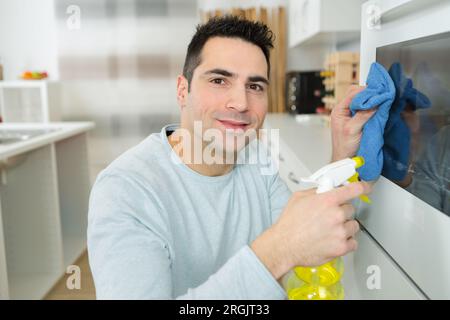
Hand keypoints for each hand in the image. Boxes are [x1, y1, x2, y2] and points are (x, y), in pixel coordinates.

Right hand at [251, 181, 371, 279]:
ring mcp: (340, 232)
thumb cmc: (289, 224)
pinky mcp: (341, 247)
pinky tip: (333, 240)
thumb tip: (327, 189)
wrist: (284, 245)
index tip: (364, 188)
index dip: (361, 187)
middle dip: (341, 212)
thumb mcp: (298, 197)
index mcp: (327, 200)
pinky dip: (345, 242)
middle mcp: (336, 215)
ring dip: (344, 227)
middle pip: (351, 209)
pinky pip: (353, 242)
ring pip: (353, 226)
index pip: (354, 189)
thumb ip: (316, 191)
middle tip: (329, 217)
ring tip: (329, 230)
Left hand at [330, 85, 376, 161]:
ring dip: (372, 100)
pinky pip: (367, 108)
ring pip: (363, 100)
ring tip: (382, 100)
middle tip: (381, 94)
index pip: (352, 93)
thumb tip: (374, 103)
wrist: (346, 158)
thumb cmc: (345, 147)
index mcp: (339, 110)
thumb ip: (362, 116)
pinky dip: (374, 107)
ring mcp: (352, 114)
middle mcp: (345, 110)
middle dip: (369, 93)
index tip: (377, 91)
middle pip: (357, 94)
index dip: (365, 91)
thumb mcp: (352, 130)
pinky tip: (380, 107)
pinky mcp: (359, 119)